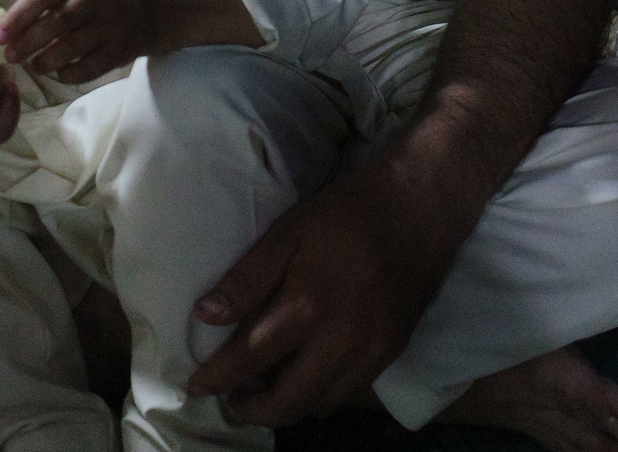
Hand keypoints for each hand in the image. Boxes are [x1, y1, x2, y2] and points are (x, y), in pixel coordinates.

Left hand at [0, 0, 164, 83]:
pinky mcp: (124, 48)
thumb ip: (48, 3)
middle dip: (29, 41)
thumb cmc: (101, 0)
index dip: (19, 15)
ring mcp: (114, 22)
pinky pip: (92, 66)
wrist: (150, 11)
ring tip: (35, 67)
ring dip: (48, 60)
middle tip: (10, 56)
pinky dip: (71, 74)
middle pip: (58, 21)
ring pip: (74, 45)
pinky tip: (60, 76)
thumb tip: (6, 27)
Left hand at [185, 166, 462, 423]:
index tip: (196, 386)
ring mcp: (372, 352)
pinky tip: (308, 371)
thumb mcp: (289, 232)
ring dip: (288, 405)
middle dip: (253, 410)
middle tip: (232, 399)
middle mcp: (341, 341)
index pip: (250, 359)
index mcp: (307, 306)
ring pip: (321, 405)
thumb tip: (204, 316)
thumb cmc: (348, 213)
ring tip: (267, 385)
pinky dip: (321, 392)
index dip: (217, 378)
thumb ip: (246, 279)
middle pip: (288, 403)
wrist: (421, 206)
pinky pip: (349, 391)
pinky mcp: (392, 352)